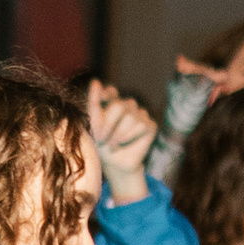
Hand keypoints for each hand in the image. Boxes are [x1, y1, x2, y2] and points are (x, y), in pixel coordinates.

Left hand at [85, 79, 154, 204]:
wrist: (114, 163)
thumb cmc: (101, 143)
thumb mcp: (93, 124)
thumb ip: (93, 103)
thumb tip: (95, 81)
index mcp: (112, 102)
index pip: (111, 91)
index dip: (105, 97)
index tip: (98, 112)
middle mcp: (128, 105)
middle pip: (118, 106)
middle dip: (107, 125)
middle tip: (101, 139)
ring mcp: (140, 114)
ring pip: (130, 117)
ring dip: (117, 134)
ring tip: (112, 144)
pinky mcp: (150, 125)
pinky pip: (142, 125)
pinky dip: (129, 136)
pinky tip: (125, 143)